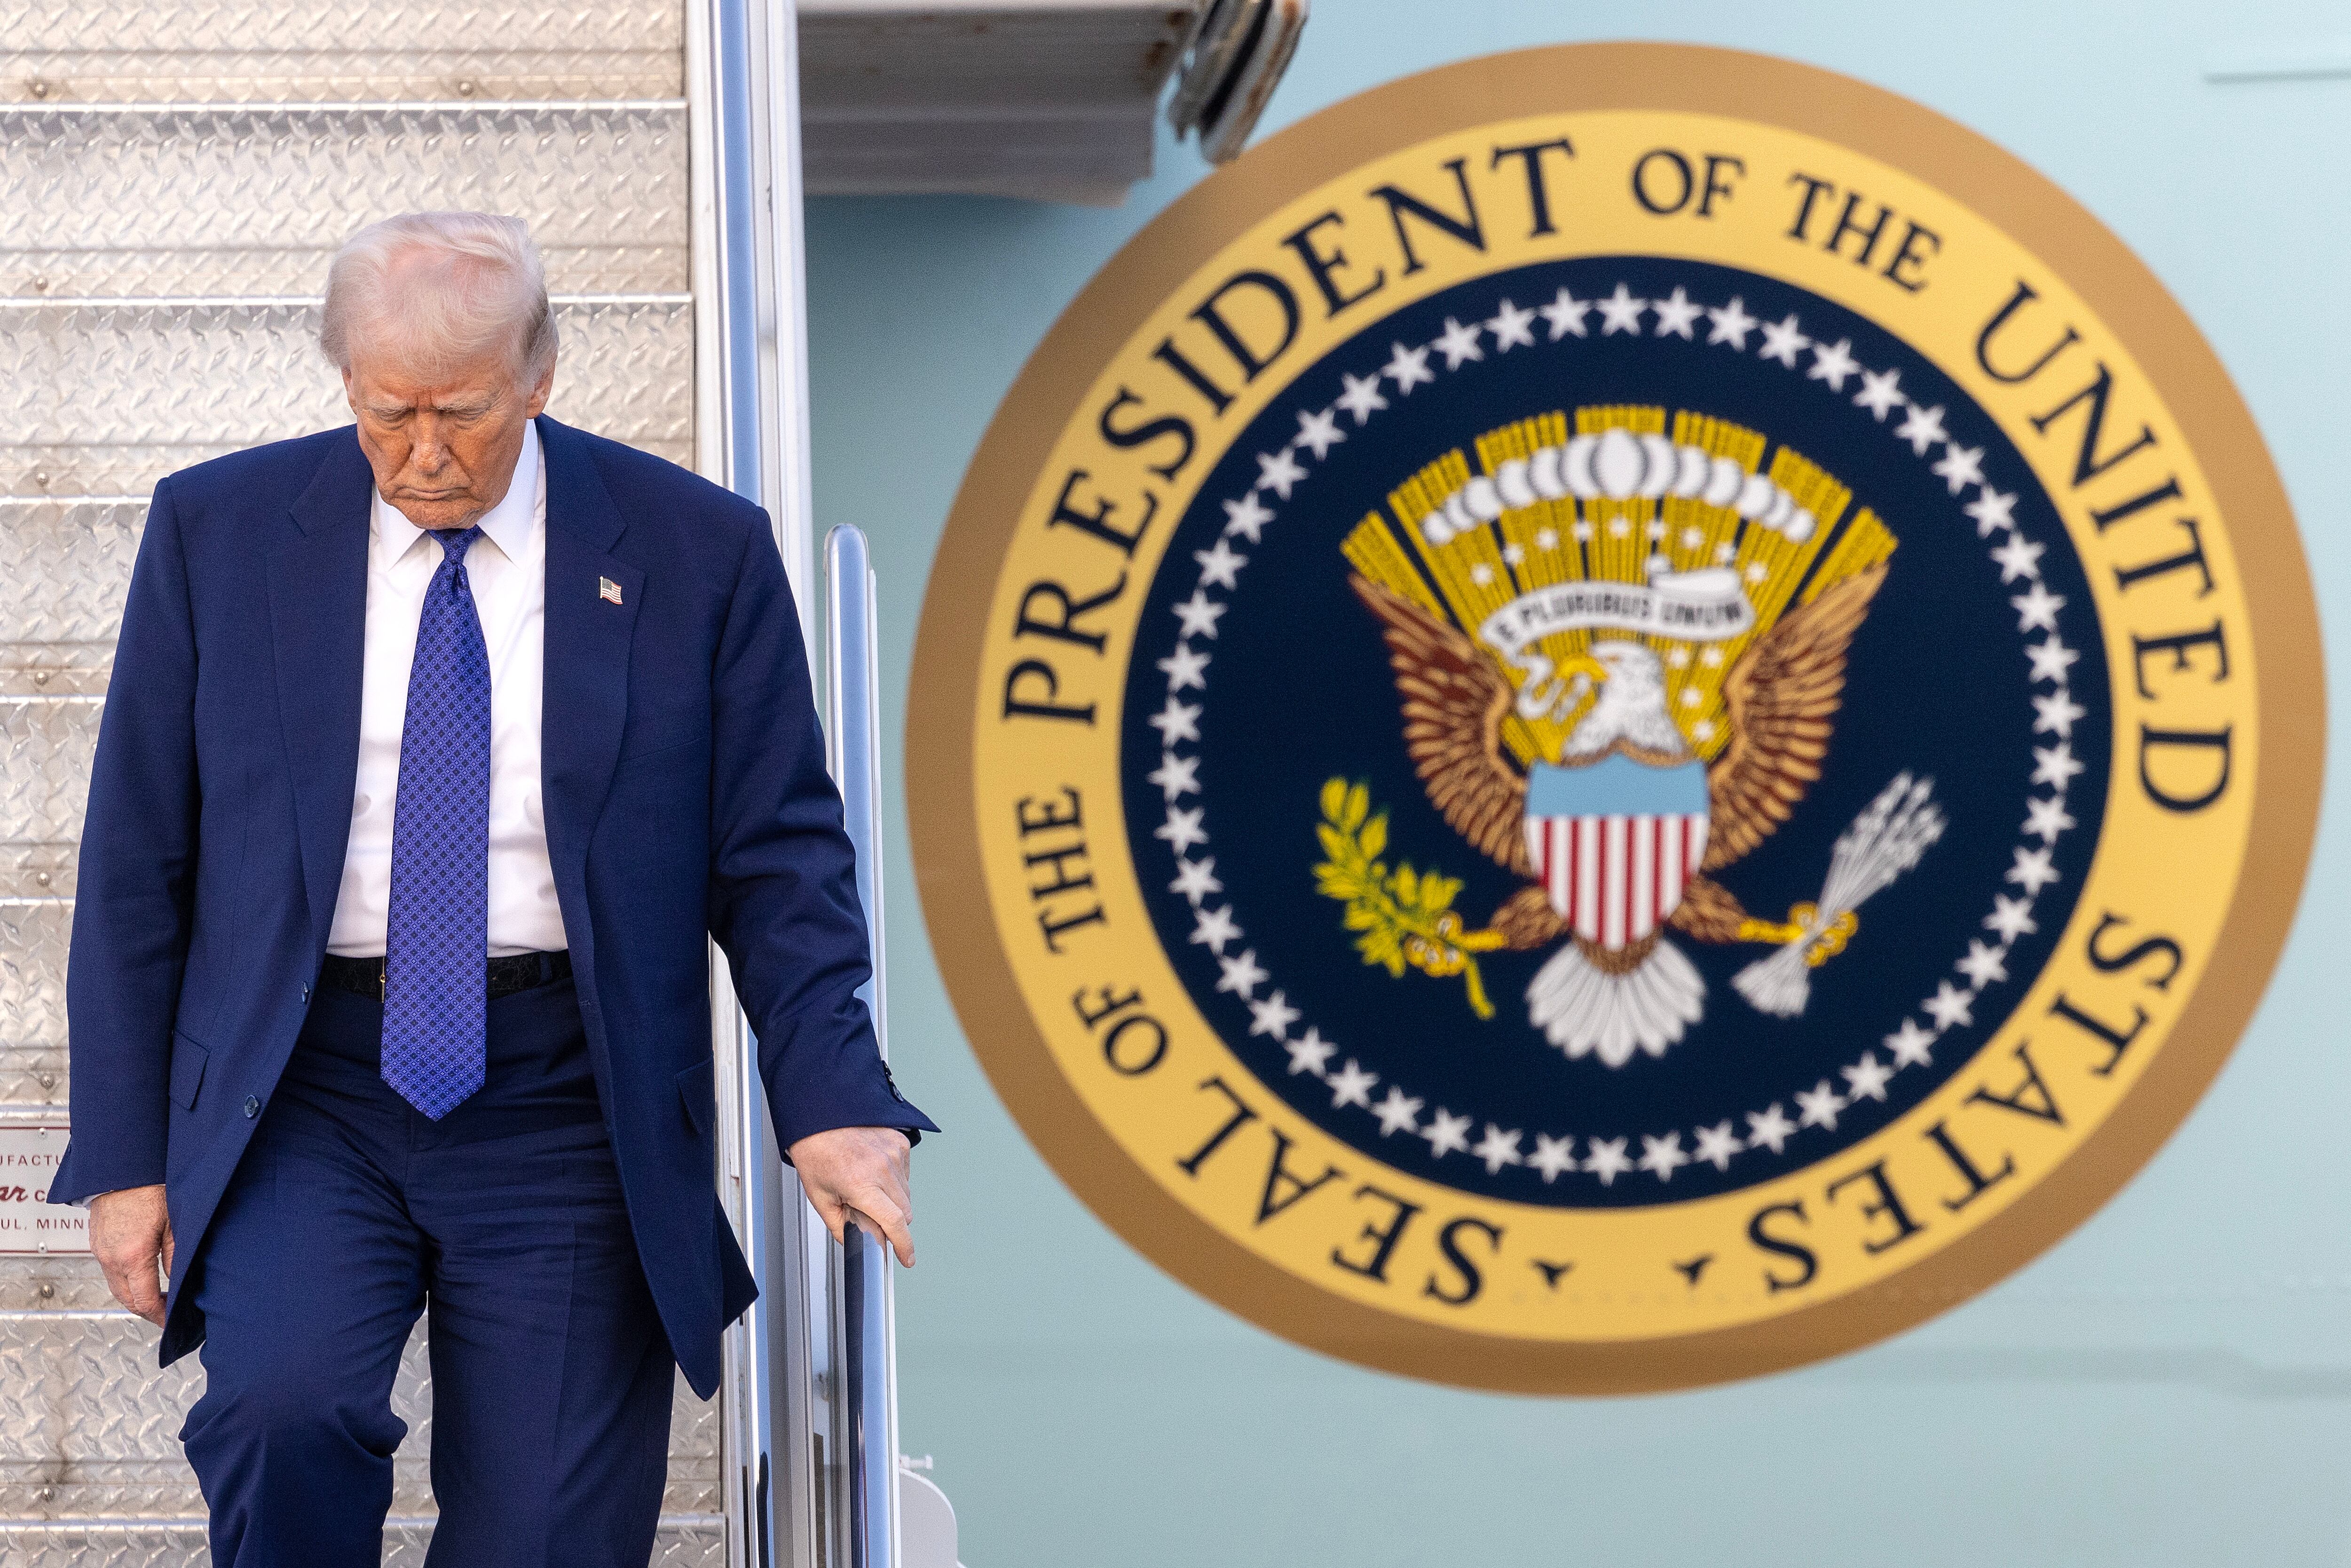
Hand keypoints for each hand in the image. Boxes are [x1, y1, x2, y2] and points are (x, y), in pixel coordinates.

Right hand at [91, 1185, 173, 1326]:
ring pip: (116, 1287)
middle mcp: (111, 1258)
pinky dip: (124, 1281)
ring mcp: (101, 1251)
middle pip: (126, 1299)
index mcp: (132, 1256)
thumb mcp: (174, 1223)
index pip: (144, 1301)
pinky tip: (141, 1277)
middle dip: (146, 1311)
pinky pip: (109, 1271)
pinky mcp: (97, 1243)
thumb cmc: (150, 1188)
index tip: (171, 1321)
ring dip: (134, 1297)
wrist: (122, 1167)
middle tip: (166, 1314)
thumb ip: (176, 1255)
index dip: (159, 1316)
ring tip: (157, 1298)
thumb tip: (180, 1280)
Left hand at [788, 1126, 913, 1266]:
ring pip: (906, 1194)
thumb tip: (857, 1244)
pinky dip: (894, 1179)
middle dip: (892, 1222)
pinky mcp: (900, 1142)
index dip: (904, 1245)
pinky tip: (873, 1170)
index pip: (894, 1222)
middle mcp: (882, 1168)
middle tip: (870, 1214)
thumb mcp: (820, 1197)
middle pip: (905, 1213)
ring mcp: (894, 1153)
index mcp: (861, 1184)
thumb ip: (841, 1226)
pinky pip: (905, 1173)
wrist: (820, 1114)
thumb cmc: (815, 1152)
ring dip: (893, 1200)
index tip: (907, 1258)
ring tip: (866, 1186)